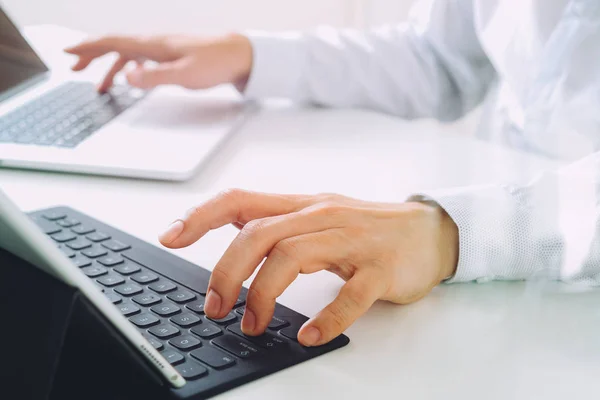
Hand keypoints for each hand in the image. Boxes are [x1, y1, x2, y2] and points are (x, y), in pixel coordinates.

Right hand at [64, 34, 252, 91]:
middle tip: (74, 68)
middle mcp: (156, 43)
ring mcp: (165, 49)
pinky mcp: (174, 56)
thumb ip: (155, 77)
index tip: (67, 53)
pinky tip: (132, 79)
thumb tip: (127, 78)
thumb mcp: (185, 75)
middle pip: (116, 46)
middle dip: (92, 55)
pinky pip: (144, 59)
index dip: (88, 47)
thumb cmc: (217, 63)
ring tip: (101, 86)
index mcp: (154, 44)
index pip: (113, 42)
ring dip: (111, 67)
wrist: (242, 55)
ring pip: (129, 54)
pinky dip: (131, 68)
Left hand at [159, 189, 458, 345]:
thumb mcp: (318, 216)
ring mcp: (352, 240)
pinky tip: (309, 335)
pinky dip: (326, 317)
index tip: (171, 236)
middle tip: (215, 307)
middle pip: (259, 234)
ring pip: (293, 257)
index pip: (241, 199)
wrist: (429, 230)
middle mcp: (321, 216)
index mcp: (301, 205)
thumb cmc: (366, 227)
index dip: (201, 215)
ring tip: (252, 325)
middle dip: (226, 272)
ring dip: (263, 295)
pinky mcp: (380, 268)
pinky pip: (349, 293)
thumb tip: (234, 236)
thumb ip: (279, 225)